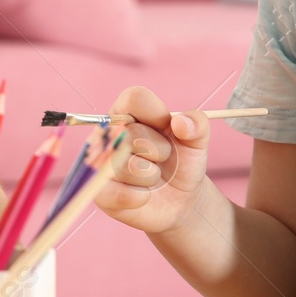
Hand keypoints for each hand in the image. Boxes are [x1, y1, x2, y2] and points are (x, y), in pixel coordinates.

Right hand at [93, 86, 211, 235]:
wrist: (179, 198)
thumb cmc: (181, 162)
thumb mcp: (195, 141)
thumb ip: (196, 125)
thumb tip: (181, 123)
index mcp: (127, 113)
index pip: (133, 98)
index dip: (155, 114)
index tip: (166, 128)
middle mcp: (107, 134)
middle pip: (131, 134)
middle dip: (159, 151)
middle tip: (160, 158)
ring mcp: (99, 162)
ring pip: (126, 166)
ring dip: (150, 176)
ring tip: (150, 177)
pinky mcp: (98, 192)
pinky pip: (120, 194)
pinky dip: (140, 197)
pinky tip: (143, 195)